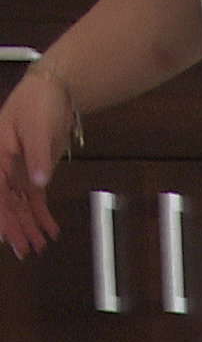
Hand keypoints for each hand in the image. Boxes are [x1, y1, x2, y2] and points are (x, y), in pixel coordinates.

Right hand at [0, 71, 72, 257]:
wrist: (55, 92)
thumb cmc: (39, 102)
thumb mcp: (37, 129)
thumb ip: (38, 159)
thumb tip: (38, 182)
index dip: (1, 213)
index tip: (4, 233)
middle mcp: (4, 163)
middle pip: (6, 201)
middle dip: (15, 227)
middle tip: (24, 249)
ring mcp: (18, 168)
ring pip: (20, 203)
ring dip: (29, 225)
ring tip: (37, 246)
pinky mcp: (34, 171)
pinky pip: (34, 197)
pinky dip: (42, 214)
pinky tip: (48, 230)